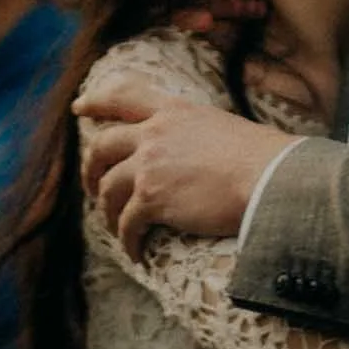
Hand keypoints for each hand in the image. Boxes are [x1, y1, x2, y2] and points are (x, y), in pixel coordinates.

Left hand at [82, 97, 277, 255]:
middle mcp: (154, 133)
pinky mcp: (152, 200)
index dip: (97, 101)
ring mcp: (149, 165)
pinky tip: (136, 252)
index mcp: (173, 111)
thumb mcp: (220, 127)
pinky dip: (127, 241)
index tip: (79, 108)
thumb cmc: (261, 157)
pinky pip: (127, 224)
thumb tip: (190, 154)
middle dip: (90, 167)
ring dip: (107, 211)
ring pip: (108, 189)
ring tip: (116, 228)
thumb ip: (194, 134)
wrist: (269, 178)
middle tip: (92, 184)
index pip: (124, 96)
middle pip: (102, 146)